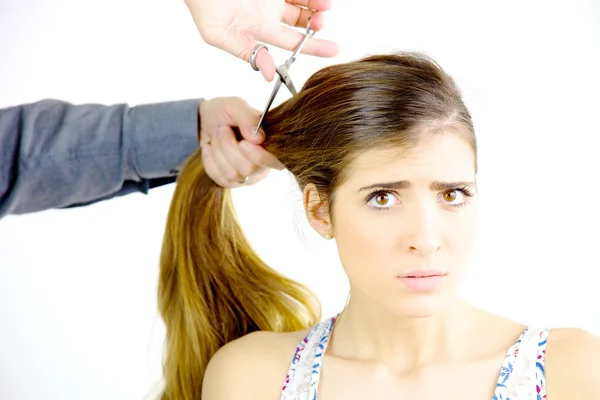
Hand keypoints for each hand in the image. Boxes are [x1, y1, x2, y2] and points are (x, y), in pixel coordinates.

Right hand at [184, 0, 338, 80]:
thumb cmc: (202, 6)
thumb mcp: (219, 35)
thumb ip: (246, 53)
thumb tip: (269, 74)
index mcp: (259, 31)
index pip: (292, 44)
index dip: (314, 48)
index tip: (334, 49)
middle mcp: (269, 14)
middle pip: (302, 24)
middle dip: (318, 26)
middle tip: (322, 24)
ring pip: (303, 3)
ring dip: (316, 6)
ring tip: (324, 7)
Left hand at [199, 97, 284, 187]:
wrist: (202, 120)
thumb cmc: (224, 112)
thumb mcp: (235, 106)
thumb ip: (248, 117)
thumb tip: (259, 138)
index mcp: (271, 146)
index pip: (275, 163)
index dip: (258, 156)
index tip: (242, 142)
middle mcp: (262, 165)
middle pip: (248, 169)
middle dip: (229, 147)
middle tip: (222, 129)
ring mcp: (246, 176)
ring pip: (232, 174)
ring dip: (218, 150)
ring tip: (216, 134)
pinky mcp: (230, 181)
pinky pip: (218, 178)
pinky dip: (209, 159)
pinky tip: (209, 146)